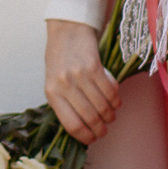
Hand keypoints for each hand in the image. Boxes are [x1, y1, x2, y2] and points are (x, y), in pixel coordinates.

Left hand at [45, 20, 121, 143]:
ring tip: (110, 114)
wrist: (67, 30)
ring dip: (110, 115)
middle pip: (90, 118)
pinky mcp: (95, 67)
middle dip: (101, 129)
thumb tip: (81, 128)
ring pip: (103, 107)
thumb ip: (64, 103)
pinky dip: (116, 100)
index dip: (86, 136)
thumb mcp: (53, 82)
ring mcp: (80, 76)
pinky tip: (114, 100)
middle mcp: (64, 85)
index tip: (93, 138)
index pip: (71, 125)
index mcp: (51, 93)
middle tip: (105, 129)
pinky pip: (111, 92)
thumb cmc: (59, 59)